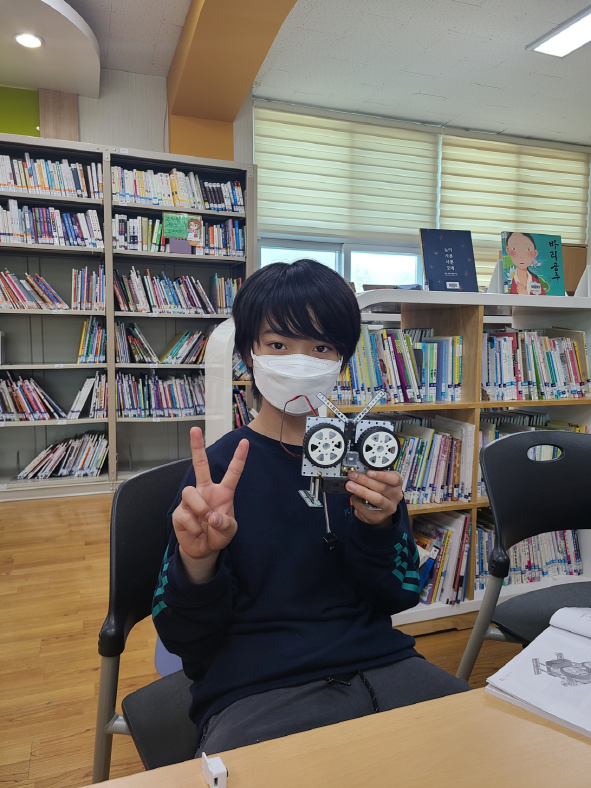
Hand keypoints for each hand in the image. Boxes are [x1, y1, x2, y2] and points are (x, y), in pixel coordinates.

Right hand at [172, 427, 248, 579]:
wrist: (203, 550)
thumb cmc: (218, 534)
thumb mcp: (230, 531)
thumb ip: (225, 524)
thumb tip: (211, 517)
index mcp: (222, 492)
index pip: (232, 472)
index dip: (239, 458)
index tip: (245, 442)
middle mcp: (205, 491)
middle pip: (200, 465)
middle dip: (197, 446)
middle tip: (195, 429)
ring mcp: (191, 500)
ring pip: (190, 493)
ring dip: (199, 508)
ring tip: (204, 521)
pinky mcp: (179, 512)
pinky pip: (185, 513)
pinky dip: (194, 526)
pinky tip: (197, 531)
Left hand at [345, 469, 402, 526]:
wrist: (378, 511)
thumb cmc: (378, 492)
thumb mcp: (378, 481)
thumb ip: (371, 476)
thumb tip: (358, 471)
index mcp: (396, 484)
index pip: (394, 479)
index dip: (381, 475)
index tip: (369, 472)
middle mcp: (395, 496)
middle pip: (382, 488)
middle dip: (365, 480)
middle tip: (353, 476)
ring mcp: (388, 508)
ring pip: (376, 499)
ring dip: (361, 491)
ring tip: (350, 485)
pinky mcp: (378, 517)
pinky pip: (366, 508)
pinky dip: (357, 501)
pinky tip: (353, 496)